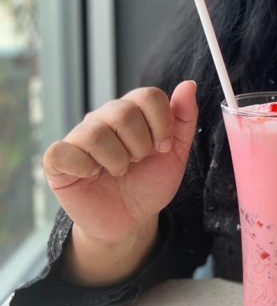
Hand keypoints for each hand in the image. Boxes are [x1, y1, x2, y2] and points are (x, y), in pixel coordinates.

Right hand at [43, 81, 198, 249]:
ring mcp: (79, 137)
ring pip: (96, 134)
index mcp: (132, 111)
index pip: (148, 95)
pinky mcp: (58, 160)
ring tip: (118, 171)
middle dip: (140, 146)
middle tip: (137, 162)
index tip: (163, 147)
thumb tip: (189, 85)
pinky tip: (92, 174)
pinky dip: (83, 166)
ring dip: (117, 161)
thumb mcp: (176, 153)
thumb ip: (184, 119)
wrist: (131, 220)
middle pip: (124, 113)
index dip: (162, 123)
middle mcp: (103, 118)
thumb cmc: (149, 183)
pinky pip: (62, 152)